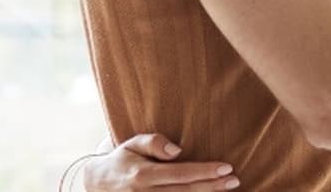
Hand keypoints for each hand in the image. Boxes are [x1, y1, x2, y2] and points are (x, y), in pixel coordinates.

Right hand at [82, 133, 238, 191]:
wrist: (96, 185)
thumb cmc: (121, 160)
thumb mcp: (132, 144)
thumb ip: (154, 142)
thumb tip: (177, 151)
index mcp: (142, 174)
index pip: (180, 174)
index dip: (205, 172)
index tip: (227, 168)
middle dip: (212, 187)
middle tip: (235, 180)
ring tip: (227, 189)